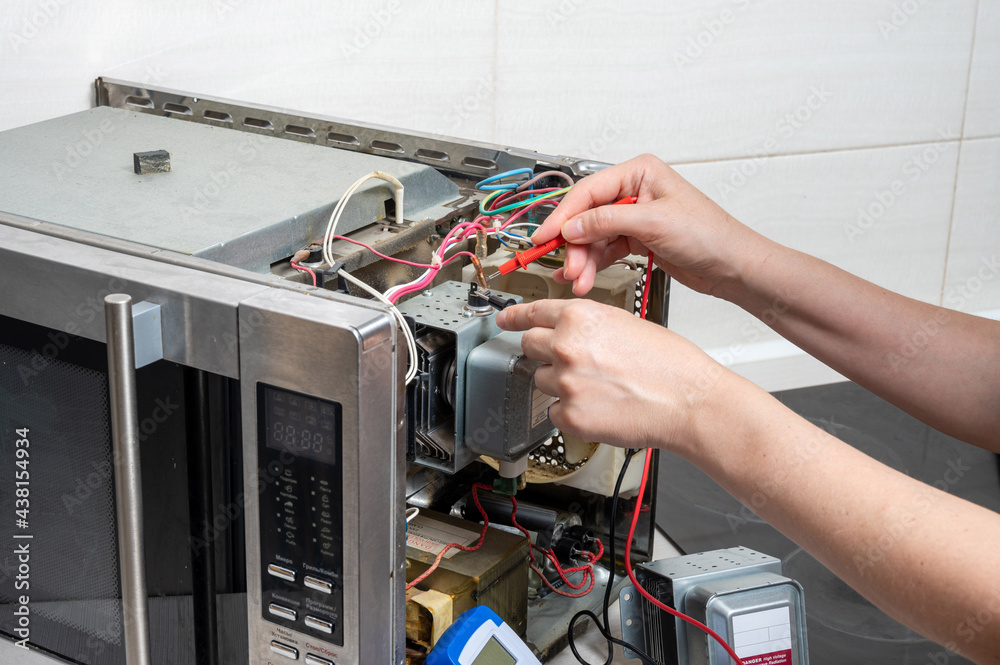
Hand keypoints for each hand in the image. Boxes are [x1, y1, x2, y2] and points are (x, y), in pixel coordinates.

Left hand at [497, 298, 735, 454]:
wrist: (688, 400)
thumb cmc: (669, 364)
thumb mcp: (625, 323)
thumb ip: (588, 325)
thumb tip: (568, 332)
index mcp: (579, 317)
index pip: (531, 313)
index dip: (514, 317)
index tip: (503, 320)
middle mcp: (566, 347)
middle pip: (529, 346)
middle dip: (545, 352)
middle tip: (571, 361)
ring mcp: (565, 383)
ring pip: (543, 381)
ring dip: (562, 384)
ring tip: (599, 387)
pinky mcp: (570, 416)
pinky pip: (555, 412)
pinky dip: (572, 412)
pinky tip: (600, 407)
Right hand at [534, 153, 767, 297]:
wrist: (732, 265)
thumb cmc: (709, 235)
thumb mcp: (653, 223)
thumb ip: (607, 221)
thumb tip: (572, 226)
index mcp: (640, 173)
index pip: (588, 191)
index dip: (563, 216)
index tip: (545, 237)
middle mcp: (635, 191)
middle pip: (587, 216)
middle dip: (575, 245)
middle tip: (567, 267)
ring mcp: (635, 216)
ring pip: (594, 237)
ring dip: (583, 260)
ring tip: (579, 281)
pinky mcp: (637, 239)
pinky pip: (605, 250)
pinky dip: (594, 265)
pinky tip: (585, 277)